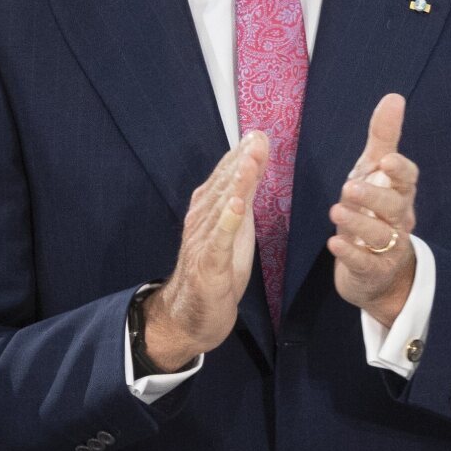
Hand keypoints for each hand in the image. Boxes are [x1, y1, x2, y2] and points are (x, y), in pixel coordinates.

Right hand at [142, 131, 267, 370]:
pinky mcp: (208, 266)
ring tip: (249, 162)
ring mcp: (203, 243)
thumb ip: (242, 196)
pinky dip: (226, 223)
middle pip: (223, 187)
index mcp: (208, 211)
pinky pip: (218, 242)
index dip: (242, 156)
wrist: (192, 316)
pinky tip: (235, 206)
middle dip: (241, 162)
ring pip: (221, 209)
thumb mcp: (236, 228)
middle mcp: (202, 222)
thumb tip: (253, 161)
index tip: (259, 134)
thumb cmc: (217, 269)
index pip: (226, 178)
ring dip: (236, 185)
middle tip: (257, 139)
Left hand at [328, 93, 418, 326]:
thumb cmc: (375, 211)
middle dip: (374, 198)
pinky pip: (365, 263)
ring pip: (381, 236)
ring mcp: (389, 248)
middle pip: (395, 208)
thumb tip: (394, 96)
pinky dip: (350, 254)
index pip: (408, 180)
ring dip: (358, 224)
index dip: (399, 171)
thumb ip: (384, 137)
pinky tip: (335, 244)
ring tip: (336, 213)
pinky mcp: (374, 271)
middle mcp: (399, 220)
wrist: (377, 270)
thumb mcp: (375, 172)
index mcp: (400, 194)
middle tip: (348, 188)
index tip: (386, 161)